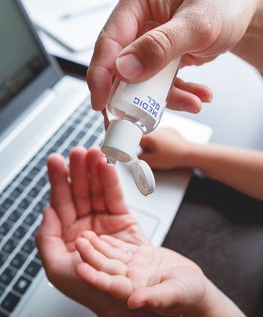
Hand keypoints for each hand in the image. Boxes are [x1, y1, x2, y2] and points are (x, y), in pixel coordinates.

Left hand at [36, 147, 155, 316]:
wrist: (153, 306)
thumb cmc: (107, 300)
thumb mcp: (64, 275)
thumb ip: (49, 245)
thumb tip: (45, 214)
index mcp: (69, 244)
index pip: (61, 207)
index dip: (59, 183)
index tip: (58, 163)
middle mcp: (87, 233)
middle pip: (79, 195)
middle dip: (78, 172)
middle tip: (78, 152)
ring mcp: (107, 227)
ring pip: (98, 193)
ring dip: (95, 172)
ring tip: (94, 153)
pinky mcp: (125, 224)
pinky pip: (116, 200)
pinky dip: (112, 183)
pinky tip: (107, 168)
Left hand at [74, 231, 206, 316]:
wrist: (195, 286)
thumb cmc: (190, 296)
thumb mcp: (176, 294)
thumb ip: (157, 298)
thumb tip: (135, 301)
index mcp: (136, 292)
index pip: (110, 286)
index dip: (94, 277)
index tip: (79, 268)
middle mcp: (131, 280)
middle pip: (107, 267)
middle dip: (91, 255)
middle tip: (78, 243)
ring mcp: (135, 268)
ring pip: (112, 256)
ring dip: (97, 246)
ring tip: (84, 236)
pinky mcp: (140, 257)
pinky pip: (122, 248)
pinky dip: (111, 242)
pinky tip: (101, 236)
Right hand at [87, 0, 260, 111]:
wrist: (242, 16)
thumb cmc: (224, 7)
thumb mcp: (197, 25)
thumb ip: (161, 46)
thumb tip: (126, 69)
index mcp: (137, 2)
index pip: (109, 41)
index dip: (100, 75)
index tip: (101, 103)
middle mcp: (137, 23)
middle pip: (120, 67)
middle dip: (133, 97)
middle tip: (140, 118)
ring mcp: (147, 44)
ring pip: (142, 82)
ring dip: (166, 98)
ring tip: (193, 102)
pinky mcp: (158, 60)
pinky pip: (159, 85)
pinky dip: (178, 95)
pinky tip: (197, 96)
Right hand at [140, 127, 191, 169]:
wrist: (188, 153)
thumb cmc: (173, 156)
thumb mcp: (152, 161)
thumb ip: (140, 159)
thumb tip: (137, 157)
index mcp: (149, 135)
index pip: (134, 139)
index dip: (135, 149)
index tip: (140, 154)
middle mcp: (155, 129)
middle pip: (143, 138)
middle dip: (146, 147)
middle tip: (153, 155)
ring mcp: (164, 129)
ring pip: (152, 137)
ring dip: (154, 144)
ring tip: (161, 152)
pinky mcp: (170, 131)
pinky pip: (161, 136)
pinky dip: (162, 142)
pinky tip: (166, 149)